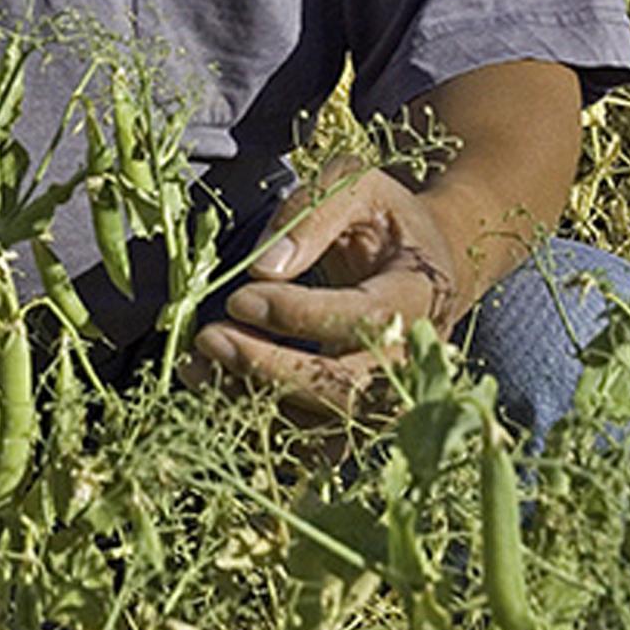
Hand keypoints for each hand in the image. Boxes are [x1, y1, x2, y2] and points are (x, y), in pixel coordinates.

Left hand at [183, 160, 461, 415]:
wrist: (432, 267)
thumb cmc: (386, 220)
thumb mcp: (357, 187)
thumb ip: (313, 213)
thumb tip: (263, 269)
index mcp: (418, 296)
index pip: (363, 319)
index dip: (298, 316)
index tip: (238, 298)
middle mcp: (412, 361)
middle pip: (343, 389)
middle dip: (269, 369)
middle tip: (208, 340)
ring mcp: (389, 398)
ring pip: (321, 424)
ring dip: (253, 403)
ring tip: (197, 368)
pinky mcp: (362, 421)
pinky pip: (312, 442)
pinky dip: (261, 426)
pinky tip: (217, 391)